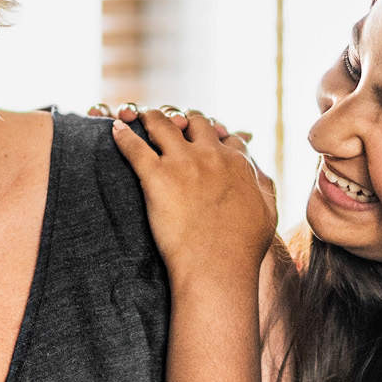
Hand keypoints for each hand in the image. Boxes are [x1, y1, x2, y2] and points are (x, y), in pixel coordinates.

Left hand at [94, 104, 276, 290]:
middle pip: (196, 122)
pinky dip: (122, 136)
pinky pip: (134, 147)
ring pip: (162, 123)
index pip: (227, 136)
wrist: (217, 266)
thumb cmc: (243, 248)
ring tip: (140, 115)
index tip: (206, 139)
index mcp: (238, 163)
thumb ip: (263, 186)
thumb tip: (259, 172)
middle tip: (173, 125)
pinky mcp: (157, 176)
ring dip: (151, 117)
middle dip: (185, 120)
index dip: (216, 135)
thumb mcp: (267, 212)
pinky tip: (114, 130)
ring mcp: (183, 162)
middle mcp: (211, 155)